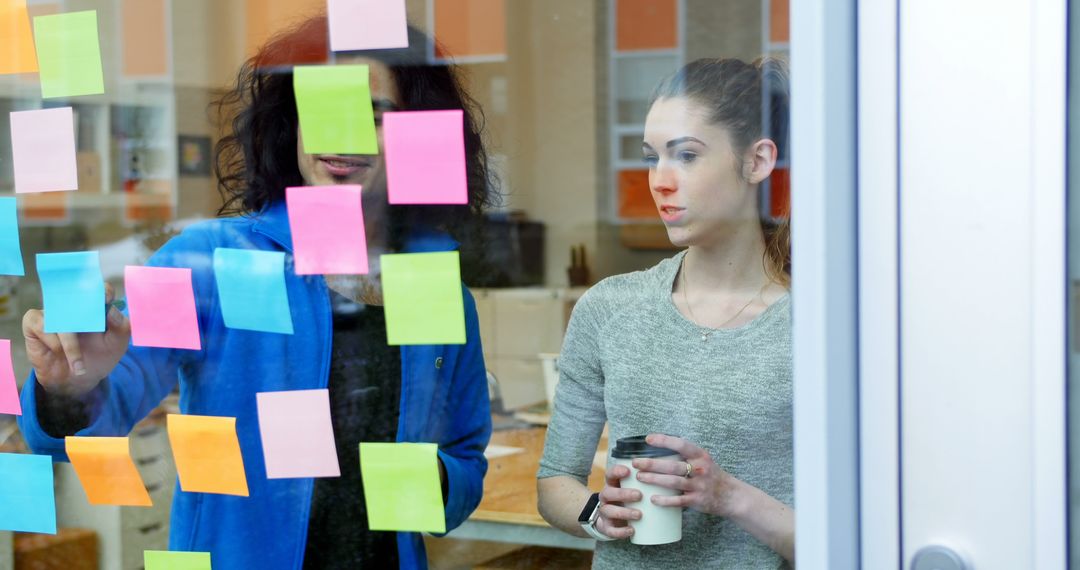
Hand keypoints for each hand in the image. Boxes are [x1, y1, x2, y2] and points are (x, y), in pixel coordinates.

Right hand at [23, 282, 130, 397]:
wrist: (75, 380)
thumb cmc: (98, 357)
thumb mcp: (116, 345)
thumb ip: (121, 327)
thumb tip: (112, 311)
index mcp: (96, 307)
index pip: (100, 291)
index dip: (103, 291)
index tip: (107, 299)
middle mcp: (73, 306)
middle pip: (77, 298)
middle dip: (84, 315)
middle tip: (93, 330)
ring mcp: (53, 312)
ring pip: (61, 318)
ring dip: (71, 345)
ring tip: (79, 365)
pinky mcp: (35, 322)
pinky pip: (44, 327)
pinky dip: (54, 343)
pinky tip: (58, 353)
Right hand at [594, 463, 642, 539]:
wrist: (612, 520)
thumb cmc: (628, 500)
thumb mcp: (633, 488)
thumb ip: (646, 482)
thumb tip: (670, 475)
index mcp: (612, 484)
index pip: (610, 474)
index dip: (617, 471)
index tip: (628, 471)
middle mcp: (606, 497)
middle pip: (608, 492)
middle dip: (623, 493)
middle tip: (639, 495)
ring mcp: (604, 512)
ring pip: (609, 511)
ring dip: (624, 512)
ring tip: (639, 515)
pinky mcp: (606, 527)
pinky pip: (610, 530)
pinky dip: (621, 531)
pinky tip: (632, 530)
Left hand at [632, 434, 741, 516]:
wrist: (731, 495)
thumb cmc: (711, 475)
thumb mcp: (703, 460)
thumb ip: (685, 455)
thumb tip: (659, 448)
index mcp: (700, 456)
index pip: (681, 444)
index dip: (664, 440)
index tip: (648, 439)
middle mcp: (700, 469)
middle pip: (673, 465)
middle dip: (652, 464)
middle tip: (635, 463)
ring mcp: (699, 485)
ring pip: (673, 482)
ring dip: (654, 479)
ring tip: (640, 477)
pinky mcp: (697, 500)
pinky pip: (679, 500)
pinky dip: (665, 500)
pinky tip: (653, 499)